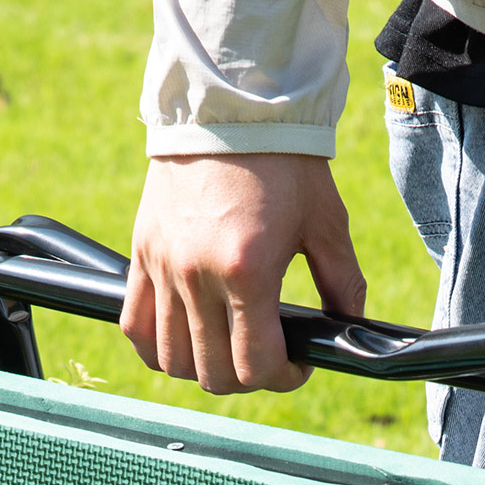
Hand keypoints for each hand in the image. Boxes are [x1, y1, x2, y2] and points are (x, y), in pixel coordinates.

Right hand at [121, 152, 366, 393]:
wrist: (231, 107)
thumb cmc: (284, 163)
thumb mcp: (326, 223)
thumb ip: (343, 284)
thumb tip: (349, 332)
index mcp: (247, 271)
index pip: (255, 366)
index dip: (283, 378)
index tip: (296, 365)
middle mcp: (197, 275)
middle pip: (214, 373)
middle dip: (248, 378)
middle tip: (265, 356)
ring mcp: (164, 266)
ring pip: (173, 360)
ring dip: (204, 368)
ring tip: (225, 349)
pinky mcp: (142, 252)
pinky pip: (135, 327)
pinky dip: (157, 348)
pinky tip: (183, 341)